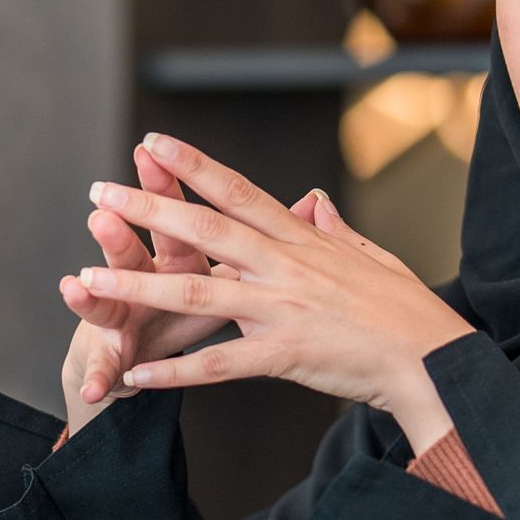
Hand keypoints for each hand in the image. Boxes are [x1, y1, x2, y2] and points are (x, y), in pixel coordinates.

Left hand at [78, 135, 478, 451]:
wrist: (433, 360)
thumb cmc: (406, 311)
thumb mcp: (370, 256)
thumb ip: (333, 229)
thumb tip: (313, 199)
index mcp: (303, 240)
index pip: (238, 191)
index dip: (194, 164)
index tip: (153, 142)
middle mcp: (286, 266)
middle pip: (204, 228)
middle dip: (147, 208)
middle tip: (99, 191)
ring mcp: (283, 310)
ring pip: (196, 293)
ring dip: (137, 285)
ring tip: (86, 279)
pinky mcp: (285, 355)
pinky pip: (218, 365)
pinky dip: (173, 372)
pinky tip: (134, 377)